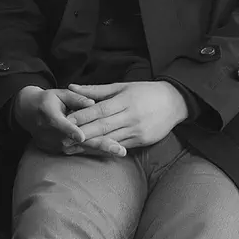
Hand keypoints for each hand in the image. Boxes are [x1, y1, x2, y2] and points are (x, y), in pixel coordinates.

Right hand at [13, 86, 126, 157]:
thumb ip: (76, 97)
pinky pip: (79, 152)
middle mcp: (49, 133)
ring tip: (121, 151)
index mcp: (48, 114)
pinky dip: (95, 151)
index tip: (81, 136)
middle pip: (76, 141)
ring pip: (80, 149)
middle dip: (99, 145)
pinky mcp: (58, 151)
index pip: (60, 124)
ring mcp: (53, 145)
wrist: (28, 114)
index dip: (70, 130)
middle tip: (120, 149)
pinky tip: (112, 152)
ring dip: (101, 150)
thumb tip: (93, 102)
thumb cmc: (48, 100)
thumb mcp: (59, 94)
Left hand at [66, 81, 189, 149]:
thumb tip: (71, 87)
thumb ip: (96, 90)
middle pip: (103, 127)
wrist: (175, 102)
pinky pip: (120, 146)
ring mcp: (138, 130)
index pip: (99, 110)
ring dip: (91, 145)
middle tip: (63, 139)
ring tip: (73, 148)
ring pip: (110, 139)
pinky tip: (92, 152)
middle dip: (82, 134)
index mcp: (125, 101)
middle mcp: (131, 117)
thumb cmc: (144, 91)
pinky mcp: (142, 141)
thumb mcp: (121, 87)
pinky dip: (105, 149)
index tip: (65, 121)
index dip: (82, 116)